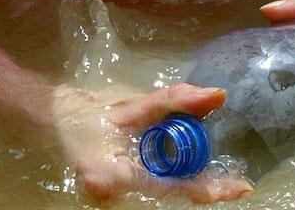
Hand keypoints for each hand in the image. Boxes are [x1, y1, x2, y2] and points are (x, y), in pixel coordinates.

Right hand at [51, 82, 252, 202]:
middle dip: (203, 186)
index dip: (208, 189)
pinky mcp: (117, 194)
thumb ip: (175, 100)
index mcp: (114, 176)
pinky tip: (187, 168)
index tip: (240, 188)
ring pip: (163, 194)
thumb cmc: (90, 111)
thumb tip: (217, 96)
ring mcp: (113, 200)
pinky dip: (172, 178)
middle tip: (234, 179)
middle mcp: (113, 197)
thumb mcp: (133, 103)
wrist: (55, 119)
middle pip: (170, 195)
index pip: (171, 189)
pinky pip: (153, 189)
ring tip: (218, 174)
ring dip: (189, 181)